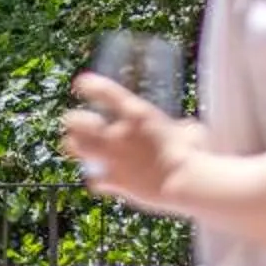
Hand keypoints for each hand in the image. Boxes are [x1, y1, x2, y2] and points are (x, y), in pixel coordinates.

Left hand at [62, 73, 204, 210]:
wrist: (186, 182)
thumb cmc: (194, 153)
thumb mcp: (190, 132)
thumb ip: (183, 129)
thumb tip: (187, 130)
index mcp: (137, 113)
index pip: (104, 91)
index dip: (88, 85)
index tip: (80, 83)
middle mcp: (119, 133)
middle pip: (79, 121)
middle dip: (73, 120)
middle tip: (71, 120)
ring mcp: (113, 157)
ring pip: (78, 148)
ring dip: (74, 146)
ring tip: (72, 145)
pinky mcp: (114, 180)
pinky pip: (94, 179)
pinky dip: (96, 179)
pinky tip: (98, 179)